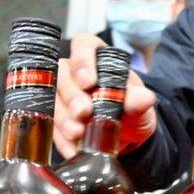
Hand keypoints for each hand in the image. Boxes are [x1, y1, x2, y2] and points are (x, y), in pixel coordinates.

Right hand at [54, 34, 157, 158]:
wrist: (128, 137)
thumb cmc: (132, 110)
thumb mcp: (142, 106)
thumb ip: (140, 101)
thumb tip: (141, 99)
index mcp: (97, 58)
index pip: (83, 45)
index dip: (82, 61)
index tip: (88, 82)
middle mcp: (74, 73)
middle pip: (62, 74)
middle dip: (72, 94)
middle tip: (83, 112)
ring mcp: (61, 96)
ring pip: (52, 100)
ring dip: (63, 118)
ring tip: (78, 132)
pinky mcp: (55, 119)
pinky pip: (51, 126)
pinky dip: (62, 139)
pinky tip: (73, 148)